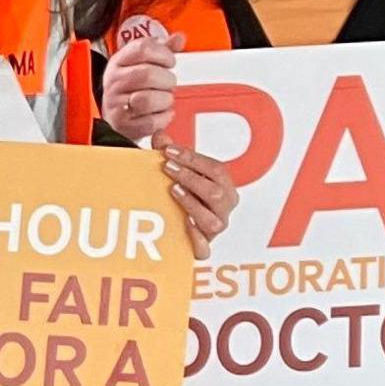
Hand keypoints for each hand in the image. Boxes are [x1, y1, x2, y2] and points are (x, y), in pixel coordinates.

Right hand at [101, 25, 179, 143]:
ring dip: (164, 100)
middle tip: (167, 83)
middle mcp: (114, 81)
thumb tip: (179, 38)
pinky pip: (150, 121)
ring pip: (147, 99)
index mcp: (119, 61)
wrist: (115, 115)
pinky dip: (162, 118)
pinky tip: (161, 113)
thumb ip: (163, 49)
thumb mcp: (142, 63)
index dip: (164, 54)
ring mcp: (115, 103)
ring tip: (163, 99)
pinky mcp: (122, 124)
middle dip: (166, 80)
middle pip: (147, 74)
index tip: (169, 62)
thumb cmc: (132, 87)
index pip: (143, 48)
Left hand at [158, 143, 235, 258]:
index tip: (169, 151)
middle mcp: (225, 208)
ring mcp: (216, 228)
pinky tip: (184, 225)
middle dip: (191, 178)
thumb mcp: (178, 170)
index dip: (193, 159)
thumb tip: (160, 136)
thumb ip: (170, 153)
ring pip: (212, 220)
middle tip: (168, 168)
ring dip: (192, 204)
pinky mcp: (204, 247)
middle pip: (217, 194)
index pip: (217, 170)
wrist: (180, 221)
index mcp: (224, 186)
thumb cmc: (185, 191)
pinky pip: (205, 249)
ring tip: (174, 191)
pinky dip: (196, 240)